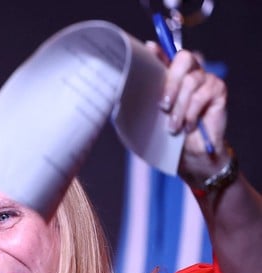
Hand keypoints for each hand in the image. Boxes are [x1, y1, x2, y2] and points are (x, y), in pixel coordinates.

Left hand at [147, 42, 228, 185]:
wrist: (189, 155)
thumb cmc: (167, 134)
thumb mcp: (150, 117)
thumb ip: (142, 98)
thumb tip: (124, 84)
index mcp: (170, 75)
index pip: (164, 55)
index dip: (158, 51)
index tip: (148, 49)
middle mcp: (189, 71)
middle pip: (183, 59)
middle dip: (170, 82)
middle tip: (162, 107)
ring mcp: (205, 79)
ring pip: (191, 81)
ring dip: (179, 107)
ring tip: (172, 127)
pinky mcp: (218, 90)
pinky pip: (203, 95)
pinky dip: (192, 112)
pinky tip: (188, 126)